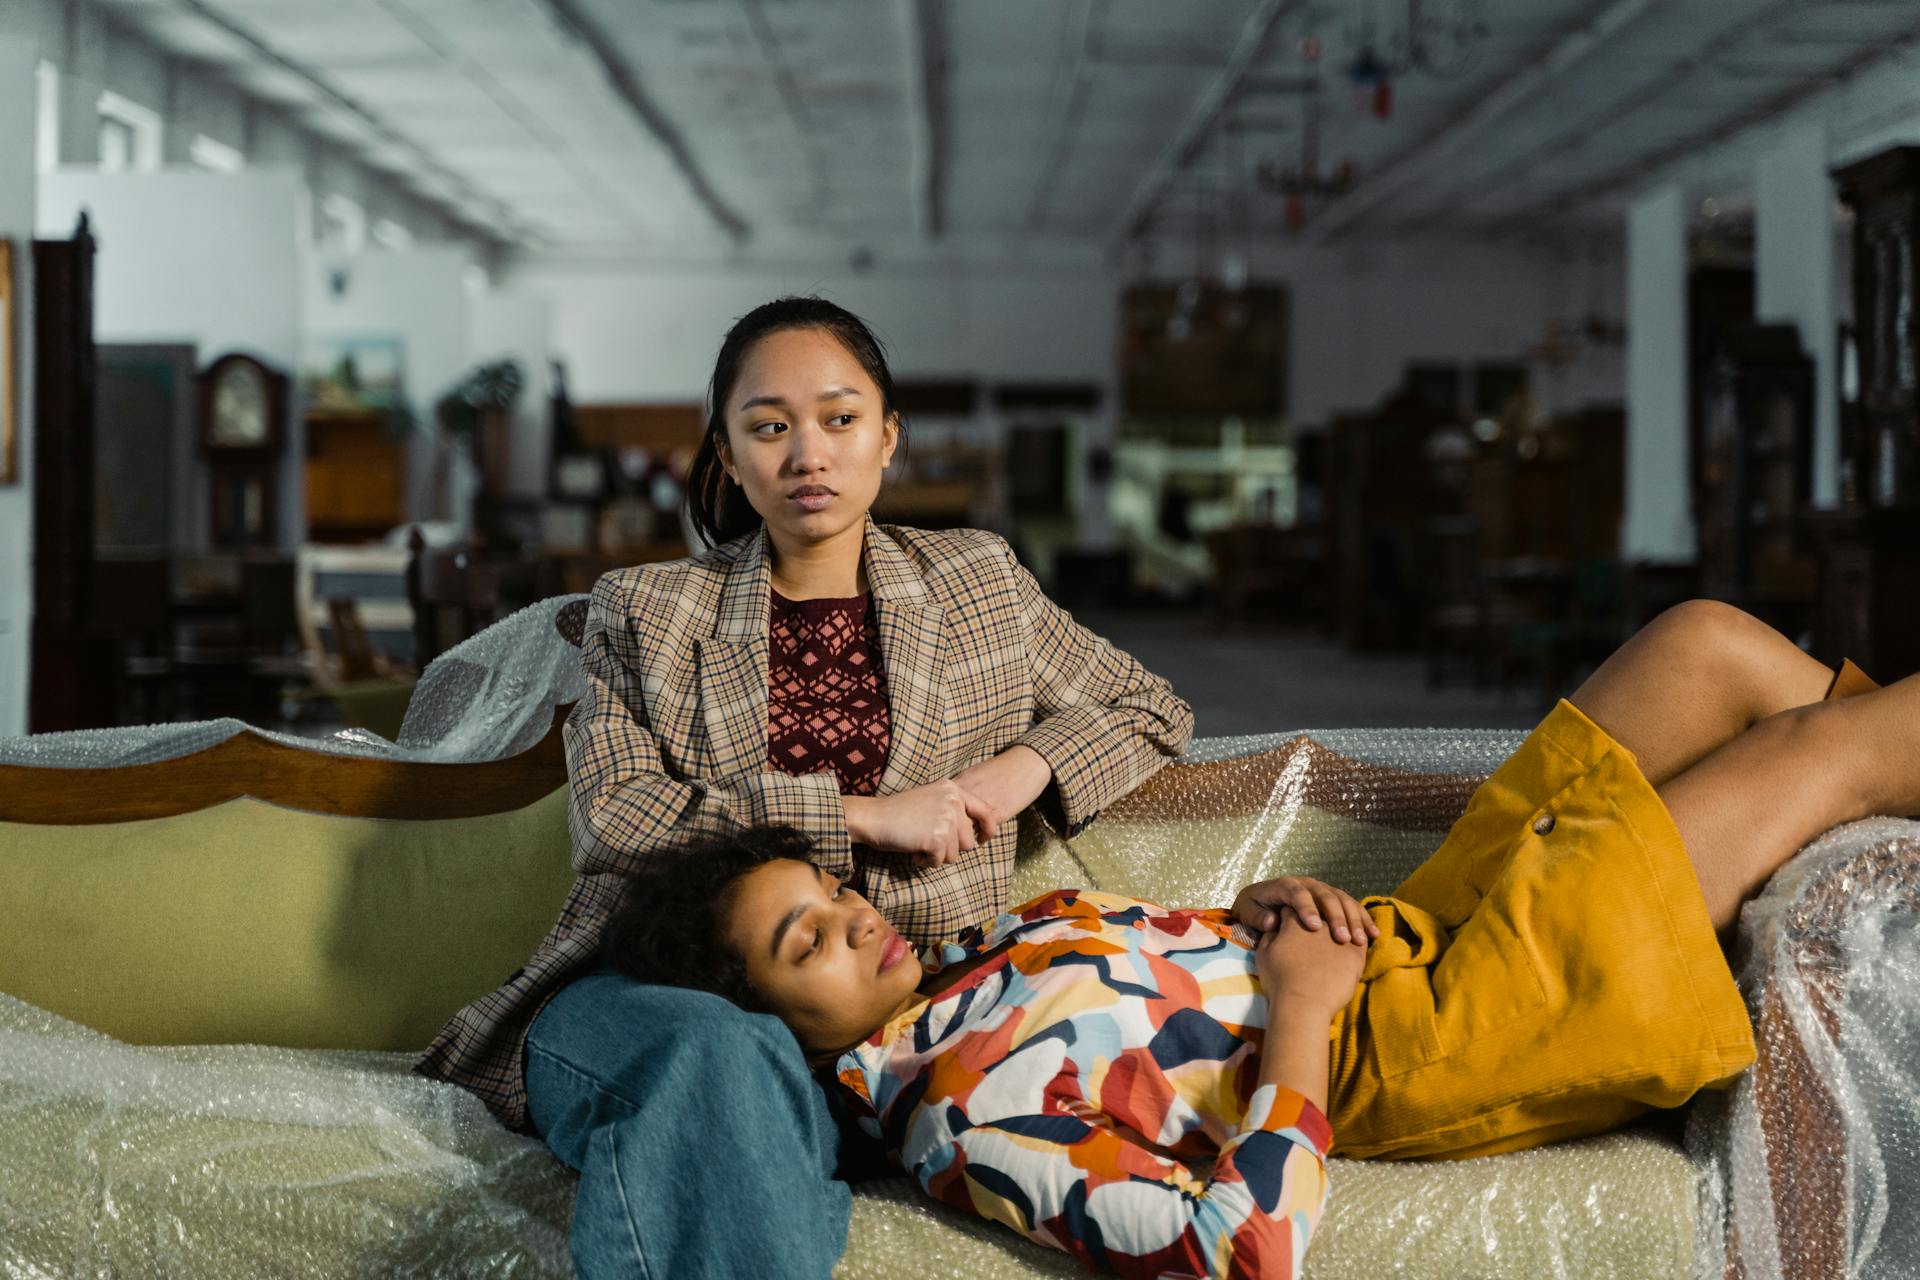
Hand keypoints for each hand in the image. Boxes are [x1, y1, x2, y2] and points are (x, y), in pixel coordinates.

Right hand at [843, 782, 999, 867]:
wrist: (873, 817)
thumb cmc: (898, 813)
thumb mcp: (931, 801)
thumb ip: (953, 811)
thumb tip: (976, 834)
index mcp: (953, 790)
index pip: (985, 811)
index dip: (988, 829)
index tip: (983, 839)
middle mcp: (953, 801)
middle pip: (969, 841)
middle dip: (950, 848)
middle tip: (928, 841)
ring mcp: (946, 819)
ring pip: (955, 854)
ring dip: (937, 856)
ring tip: (919, 844)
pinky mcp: (937, 837)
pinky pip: (939, 861)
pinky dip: (926, 861)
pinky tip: (913, 851)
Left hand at [950, 746, 1053, 831]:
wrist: (1026, 762)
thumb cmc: (1001, 768)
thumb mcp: (974, 774)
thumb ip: (959, 790)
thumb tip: (946, 806)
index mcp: (959, 783)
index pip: (940, 809)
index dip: (940, 821)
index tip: (942, 828)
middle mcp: (967, 793)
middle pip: (949, 820)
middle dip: (949, 832)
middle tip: (953, 839)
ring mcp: (981, 803)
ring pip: (964, 829)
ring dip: (964, 838)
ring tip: (966, 841)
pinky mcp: (998, 812)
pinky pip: (983, 832)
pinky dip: (982, 837)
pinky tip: (983, 838)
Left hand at [1233, 876, 1376, 946]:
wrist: (1262, 904)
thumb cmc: (1254, 910)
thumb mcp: (1249, 912)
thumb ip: (1258, 916)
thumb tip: (1273, 920)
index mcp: (1285, 885)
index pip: (1297, 893)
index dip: (1307, 908)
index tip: (1315, 927)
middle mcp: (1307, 884)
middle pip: (1325, 896)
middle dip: (1335, 917)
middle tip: (1342, 939)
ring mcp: (1322, 891)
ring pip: (1342, 900)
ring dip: (1354, 919)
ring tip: (1360, 940)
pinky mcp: (1334, 901)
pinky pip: (1352, 907)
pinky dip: (1363, 919)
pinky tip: (1373, 935)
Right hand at [1256, 908, 1367, 1020]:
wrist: (1303, 1003)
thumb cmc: (1280, 980)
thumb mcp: (1263, 955)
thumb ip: (1269, 936)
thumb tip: (1274, 928)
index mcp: (1295, 919)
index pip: (1294, 908)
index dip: (1291, 916)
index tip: (1291, 925)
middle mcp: (1319, 922)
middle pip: (1321, 912)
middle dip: (1318, 919)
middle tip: (1315, 934)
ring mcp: (1339, 935)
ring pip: (1344, 923)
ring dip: (1341, 928)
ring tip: (1340, 939)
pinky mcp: (1355, 953)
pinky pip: (1361, 940)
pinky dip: (1358, 940)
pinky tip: (1354, 946)